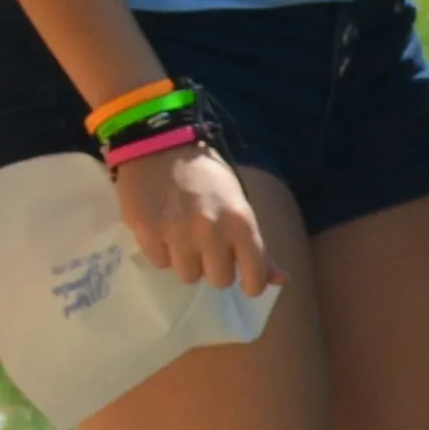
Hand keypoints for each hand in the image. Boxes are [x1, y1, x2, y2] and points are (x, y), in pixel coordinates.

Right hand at [114, 143, 279, 293]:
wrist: (160, 145)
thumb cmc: (207, 176)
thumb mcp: (239, 204)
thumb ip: (257, 246)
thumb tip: (281, 280)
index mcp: (241, 222)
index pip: (255, 276)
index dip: (252, 283)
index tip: (247, 281)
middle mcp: (211, 231)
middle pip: (220, 280)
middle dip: (216, 268)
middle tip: (208, 247)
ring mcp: (177, 233)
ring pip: (188, 275)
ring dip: (187, 261)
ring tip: (183, 236)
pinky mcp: (147, 232)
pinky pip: (159, 262)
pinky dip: (162, 251)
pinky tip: (162, 229)